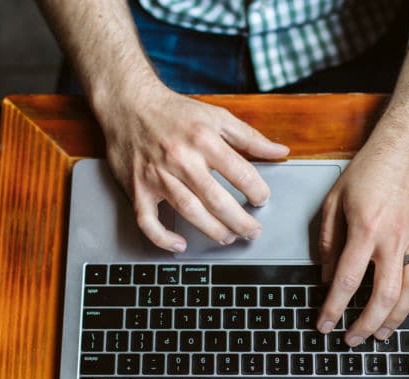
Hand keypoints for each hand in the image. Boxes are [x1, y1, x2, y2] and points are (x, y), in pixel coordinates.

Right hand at [100, 85, 288, 251]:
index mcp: (204, 139)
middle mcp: (181, 159)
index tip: (261, 199)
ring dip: (212, 230)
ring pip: (188, 211)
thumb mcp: (216, 116)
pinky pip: (148, 220)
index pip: (239, 172)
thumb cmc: (174, 112)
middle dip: (239, 221)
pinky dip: (163, 237)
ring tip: (227, 237)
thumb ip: (250, 137)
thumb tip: (281, 151)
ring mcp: (157, 175)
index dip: (256, 190)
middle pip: (216, 199)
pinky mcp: (137, 188)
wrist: (128, 103)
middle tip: (252, 231)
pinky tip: (180, 244)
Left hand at [316, 142, 408, 345]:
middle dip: (367, 324)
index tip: (324, 324)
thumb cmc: (367, 172)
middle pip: (384, 295)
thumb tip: (329, 276)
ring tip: (382, 333)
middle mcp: (394, 239)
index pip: (348, 280)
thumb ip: (330, 242)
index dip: (334, 308)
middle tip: (353, 339)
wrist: (404, 149)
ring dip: (397, 317)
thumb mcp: (334, 202)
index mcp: (366, 230)